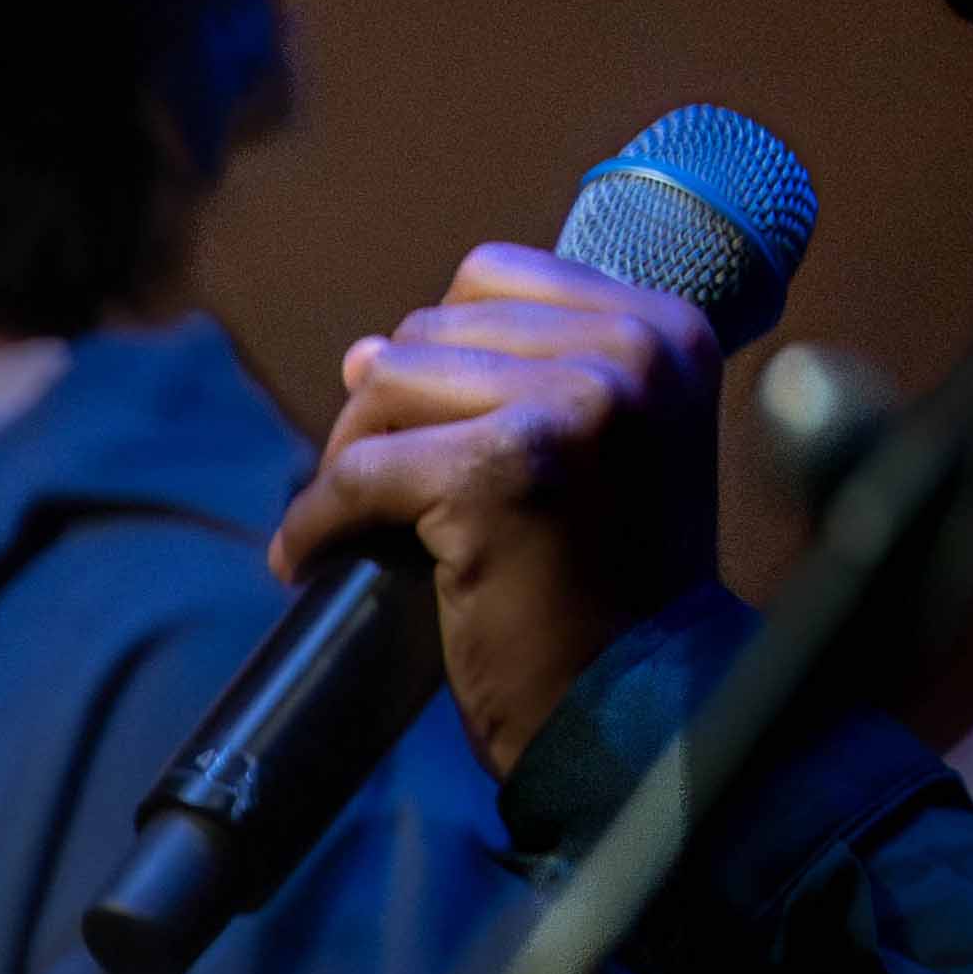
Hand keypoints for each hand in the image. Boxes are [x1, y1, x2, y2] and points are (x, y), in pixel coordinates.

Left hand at [271, 239, 732, 781]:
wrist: (638, 696)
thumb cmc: (604, 579)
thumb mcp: (588, 444)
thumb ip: (500, 376)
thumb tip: (361, 350)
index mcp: (663, 327)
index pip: (492, 276)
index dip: (435, 353)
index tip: (423, 428)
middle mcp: (632, 351)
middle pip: (430, 330)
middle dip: (386, 412)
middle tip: (383, 495)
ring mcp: (574, 406)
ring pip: (386, 386)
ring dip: (350, 461)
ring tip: (359, 527)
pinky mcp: (502, 473)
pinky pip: (355, 474)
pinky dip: (315, 524)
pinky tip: (309, 564)